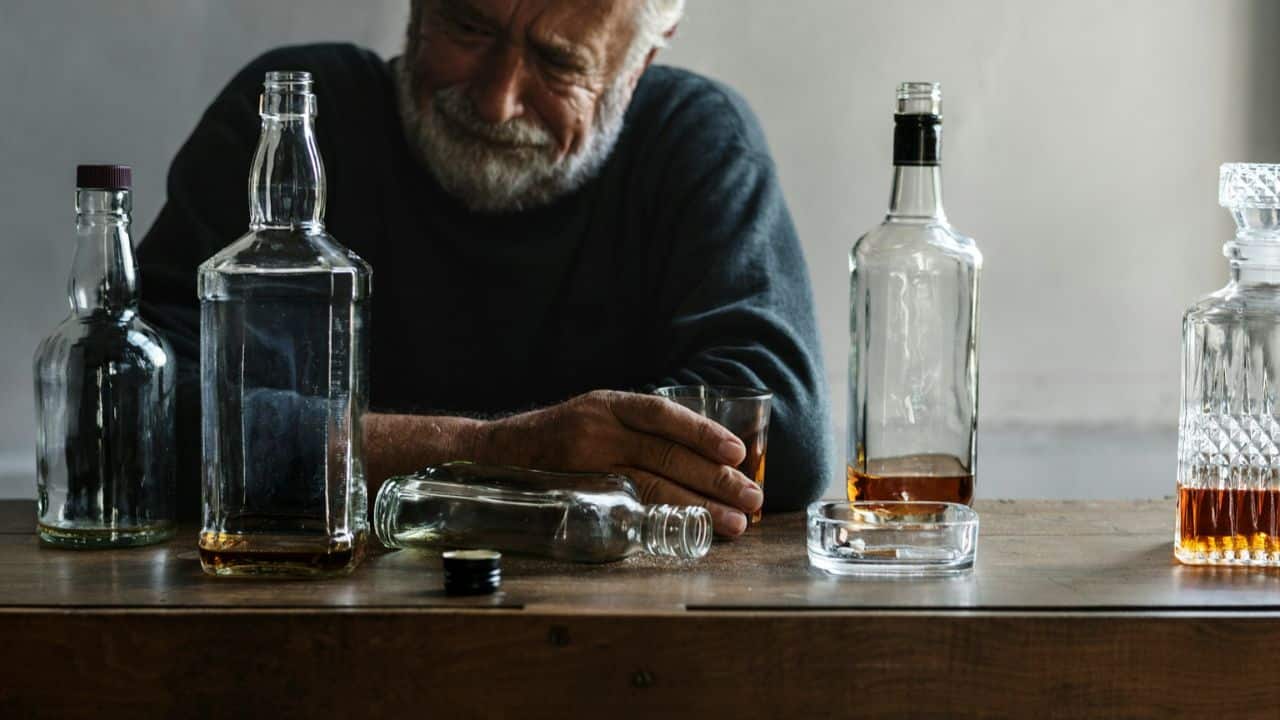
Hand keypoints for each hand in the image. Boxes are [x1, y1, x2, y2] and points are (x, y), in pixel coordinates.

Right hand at [475, 390, 760, 535]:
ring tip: (734, 523)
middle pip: (665, 454)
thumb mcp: (594, 417)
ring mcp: (584, 462)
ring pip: (652, 484)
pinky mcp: (576, 493)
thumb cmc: (557, 439)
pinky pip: (627, 507)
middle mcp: (597, 427)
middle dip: (714, 478)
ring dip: (699, 506)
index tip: (737, 452)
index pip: (662, 414)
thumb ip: (635, 429)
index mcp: (608, 404)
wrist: (493, 453)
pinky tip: (691, 530)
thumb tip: (700, 455)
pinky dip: (664, 518)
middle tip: (750, 499)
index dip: (702, 432)